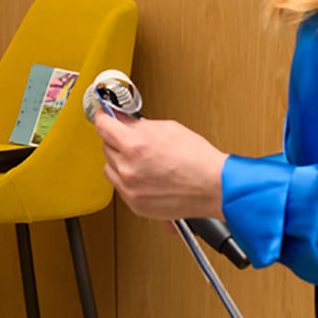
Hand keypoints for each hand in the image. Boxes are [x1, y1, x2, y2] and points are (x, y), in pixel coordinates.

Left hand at [93, 111, 227, 219]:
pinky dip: (127, 179)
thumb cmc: (197, 159)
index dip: (103, 116)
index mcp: (135, 146)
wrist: (213, 186)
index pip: (103, 126)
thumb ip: (139, 124)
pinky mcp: (135, 204)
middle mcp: (128, 169)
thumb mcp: (167, 128)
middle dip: (116, 139)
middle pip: (106, 146)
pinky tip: (144, 174)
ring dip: (119, 160)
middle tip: (131, 136)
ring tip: (140, 159)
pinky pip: (119, 186)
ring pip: (110, 167)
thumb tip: (123, 120)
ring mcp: (130, 189)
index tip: (104, 114)